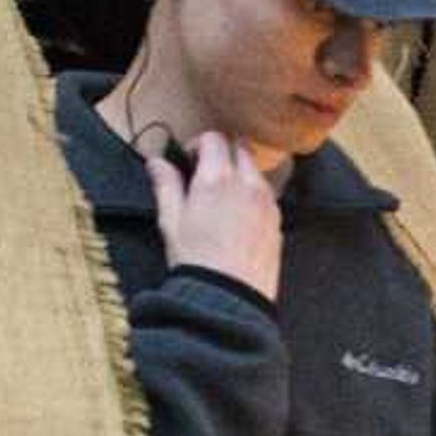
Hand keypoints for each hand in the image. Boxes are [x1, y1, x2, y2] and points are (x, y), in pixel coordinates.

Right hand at [145, 128, 281, 298]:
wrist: (229, 297)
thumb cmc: (197, 261)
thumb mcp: (171, 221)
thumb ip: (166, 185)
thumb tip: (157, 162)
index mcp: (217, 178)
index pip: (215, 139)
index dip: (200, 144)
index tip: (190, 159)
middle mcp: (248, 185)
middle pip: (241, 149)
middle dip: (224, 154)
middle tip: (206, 173)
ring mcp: (267, 203)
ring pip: (256, 172)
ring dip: (240, 174)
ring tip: (222, 199)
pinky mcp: (278, 222)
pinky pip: (267, 197)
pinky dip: (254, 196)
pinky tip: (238, 218)